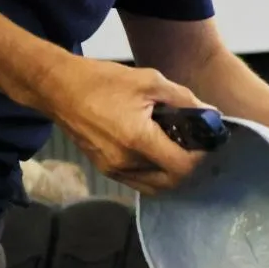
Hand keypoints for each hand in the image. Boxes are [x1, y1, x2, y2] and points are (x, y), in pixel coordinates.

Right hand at [38, 57, 211, 193]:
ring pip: (155, 186)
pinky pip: (138, 182)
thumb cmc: (103, 80)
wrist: (57, 88)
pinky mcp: (105, 170)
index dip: (200, 157)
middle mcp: (126, 162)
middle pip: (172, 182)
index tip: (205, 141)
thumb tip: (211, 113)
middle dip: (188, 167)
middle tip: (193, 146)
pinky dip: (154, 174)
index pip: (183, 166)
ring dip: (171, 173)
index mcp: (138, 140)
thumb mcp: (149, 81)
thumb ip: (184, 99)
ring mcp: (113, 170)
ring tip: (176, 149)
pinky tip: (157, 152)